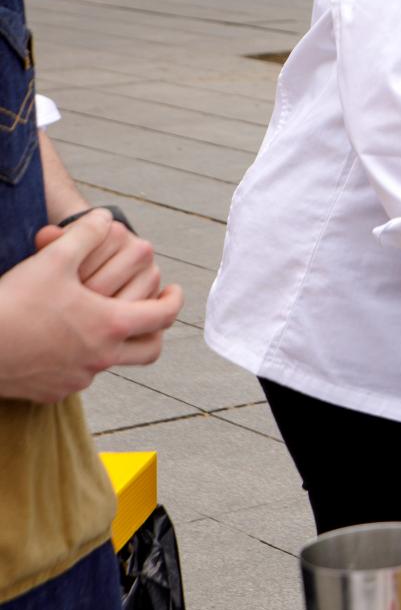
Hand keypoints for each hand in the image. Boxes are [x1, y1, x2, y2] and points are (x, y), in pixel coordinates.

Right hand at [0, 211, 182, 403]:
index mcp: (110, 325)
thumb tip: (106, 217)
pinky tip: (69, 343)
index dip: (175, 300)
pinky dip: (83, 360)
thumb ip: (86, 234)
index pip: (164, 315)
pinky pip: (79, 377)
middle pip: (149, 349)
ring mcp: (77, 379)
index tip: (173, 291)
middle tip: (152, 311)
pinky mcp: (52, 392)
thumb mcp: (52, 258)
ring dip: (118, 345)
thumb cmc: (13, 301)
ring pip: (113, 364)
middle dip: (155, 329)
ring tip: (109, 324)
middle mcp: (101, 358)